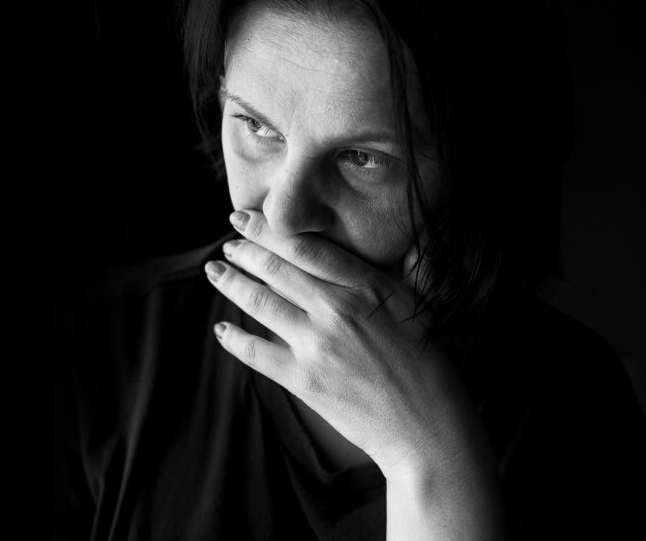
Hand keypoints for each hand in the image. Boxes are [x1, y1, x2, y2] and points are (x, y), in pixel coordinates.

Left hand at [204, 209, 481, 477]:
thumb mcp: (414, 306)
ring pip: (260, 302)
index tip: (246, 217)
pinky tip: (221, 328)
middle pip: (276, 268)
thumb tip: (367, 247)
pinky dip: (234, 338)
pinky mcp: (305, 380)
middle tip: (228, 244)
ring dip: (231, 283)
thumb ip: (384, 274)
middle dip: (244, 250)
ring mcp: (318, 344)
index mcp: (367, 285)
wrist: (429, 428)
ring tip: (215, 271)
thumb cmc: (430, 366)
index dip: (267, 229)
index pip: (304, 246)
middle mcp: (338, 308)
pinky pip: (256, 352)